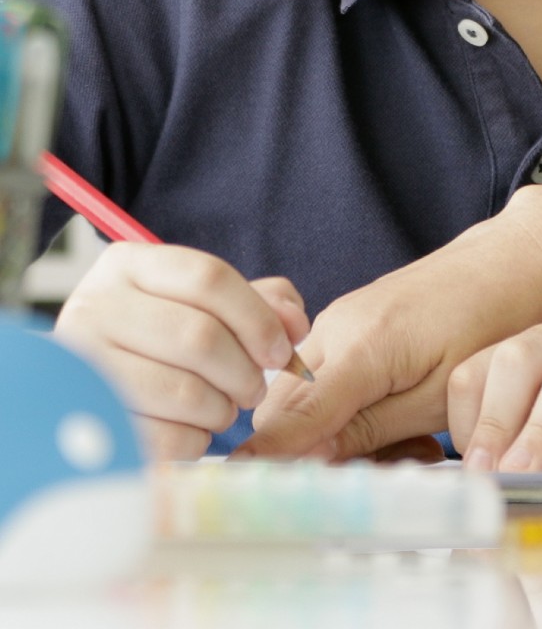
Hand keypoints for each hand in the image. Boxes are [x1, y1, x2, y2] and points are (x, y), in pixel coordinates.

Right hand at [52, 243, 308, 460]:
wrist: (90, 383)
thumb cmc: (163, 340)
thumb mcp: (207, 306)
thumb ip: (262, 304)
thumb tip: (295, 325)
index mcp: (130, 266)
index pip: (210, 279)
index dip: (259, 319)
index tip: (282, 351)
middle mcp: (96, 306)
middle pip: (200, 337)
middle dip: (245, 373)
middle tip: (253, 389)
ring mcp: (82, 363)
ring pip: (184, 391)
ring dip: (221, 409)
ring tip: (222, 408)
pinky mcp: (85, 419)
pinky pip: (162, 436)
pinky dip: (194, 439)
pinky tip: (192, 429)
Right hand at [238, 202, 541, 459]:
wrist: (510, 264)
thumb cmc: (490, 325)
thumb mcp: (440, 396)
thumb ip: (371, 429)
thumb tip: (311, 459)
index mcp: (360, 346)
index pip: (291, 416)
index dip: (270, 457)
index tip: (254, 492)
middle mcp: (336, 328)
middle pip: (285, 411)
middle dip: (319, 452)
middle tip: (382, 470)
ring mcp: (339, 323)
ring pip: (306, 399)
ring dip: (344, 435)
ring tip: (414, 445)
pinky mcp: (350, 326)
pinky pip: (328, 379)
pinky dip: (355, 410)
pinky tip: (407, 424)